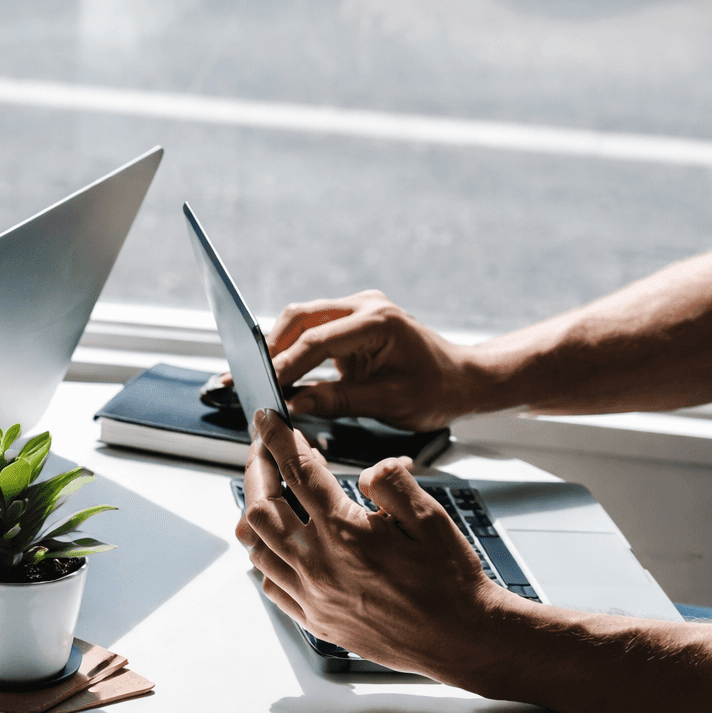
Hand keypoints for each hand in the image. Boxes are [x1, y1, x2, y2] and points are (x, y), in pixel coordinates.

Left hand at [236, 408, 517, 683]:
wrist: (461, 639)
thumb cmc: (450, 581)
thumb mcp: (431, 517)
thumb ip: (392, 483)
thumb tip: (366, 470)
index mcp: (346, 532)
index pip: (297, 472)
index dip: (278, 439)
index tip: (268, 420)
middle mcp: (319, 565)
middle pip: (262, 506)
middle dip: (257, 469)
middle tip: (261, 449)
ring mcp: (312, 595)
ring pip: (257, 546)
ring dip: (255, 512)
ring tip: (267, 492)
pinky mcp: (314, 618)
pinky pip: (271, 582)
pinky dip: (266, 556)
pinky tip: (280, 544)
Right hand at [264, 290, 479, 430]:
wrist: (464, 379)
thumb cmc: (437, 391)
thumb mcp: (388, 402)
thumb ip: (337, 402)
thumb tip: (293, 406)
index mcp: (378, 321)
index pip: (316, 340)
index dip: (285, 366)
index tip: (263, 389)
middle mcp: (365, 306)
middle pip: (299, 318)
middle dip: (271, 350)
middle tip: (248, 380)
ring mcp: (357, 309)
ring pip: (300, 320)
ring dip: (279, 348)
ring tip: (258, 379)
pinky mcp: (351, 321)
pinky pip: (312, 330)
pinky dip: (293, 351)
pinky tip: (279, 374)